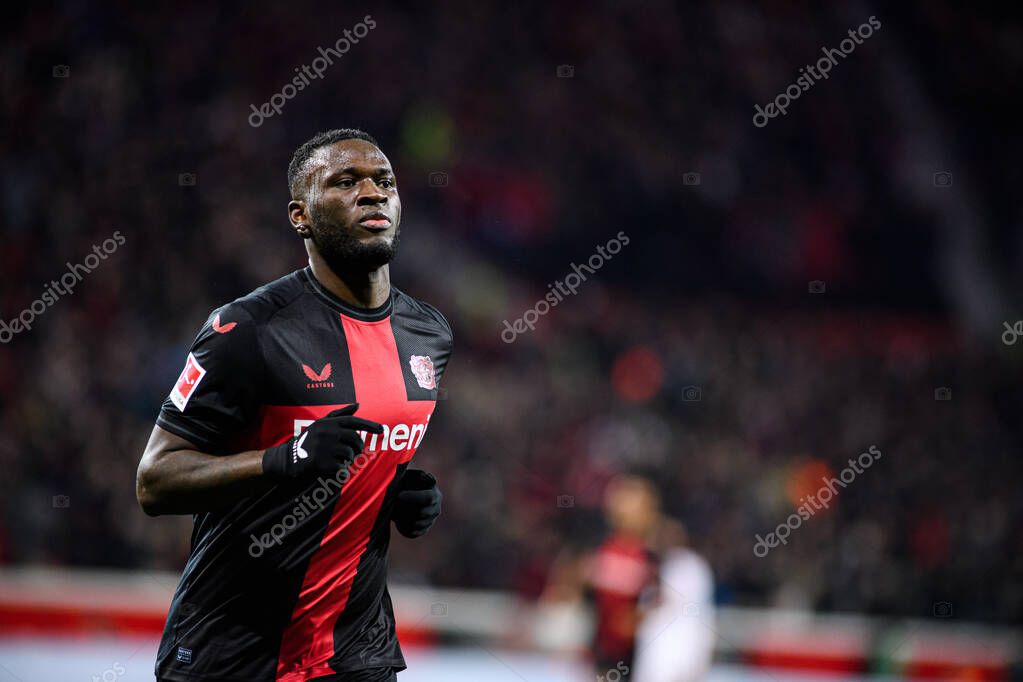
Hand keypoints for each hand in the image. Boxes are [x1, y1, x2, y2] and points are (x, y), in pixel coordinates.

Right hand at [262, 403, 382, 478]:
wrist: (288, 458)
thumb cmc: (309, 440)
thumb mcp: (322, 423)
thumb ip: (340, 414)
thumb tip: (358, 405)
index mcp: (328, 423)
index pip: (353, 422)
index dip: (369, 425)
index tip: (382, 429)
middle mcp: (327, 433)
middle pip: (355, 439)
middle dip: (357, 447)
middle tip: (352, 452)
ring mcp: (324, 448)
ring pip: (350, 454)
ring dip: (347, 459)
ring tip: (336, 459)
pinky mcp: (321, 463)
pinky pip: (342, 468)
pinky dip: (341, 471)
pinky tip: (331, 468)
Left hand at [392, 468, 441, 537]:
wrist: (403, 495)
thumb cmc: (407, 482)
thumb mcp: (410, 475)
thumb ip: (416, 475)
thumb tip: (423, 476)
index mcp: (435, 494)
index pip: (428, 498)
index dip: (413, 497)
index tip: (398, 495)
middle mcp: (436, 509)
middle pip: (423, 513)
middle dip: (407, 510)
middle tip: (394, 506)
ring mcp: (430, 521)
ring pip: (417, 524)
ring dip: (404, 519)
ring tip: (393, 512)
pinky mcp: (423, 529)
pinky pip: (414, 533)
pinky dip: (404, 528)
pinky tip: (397, 521)